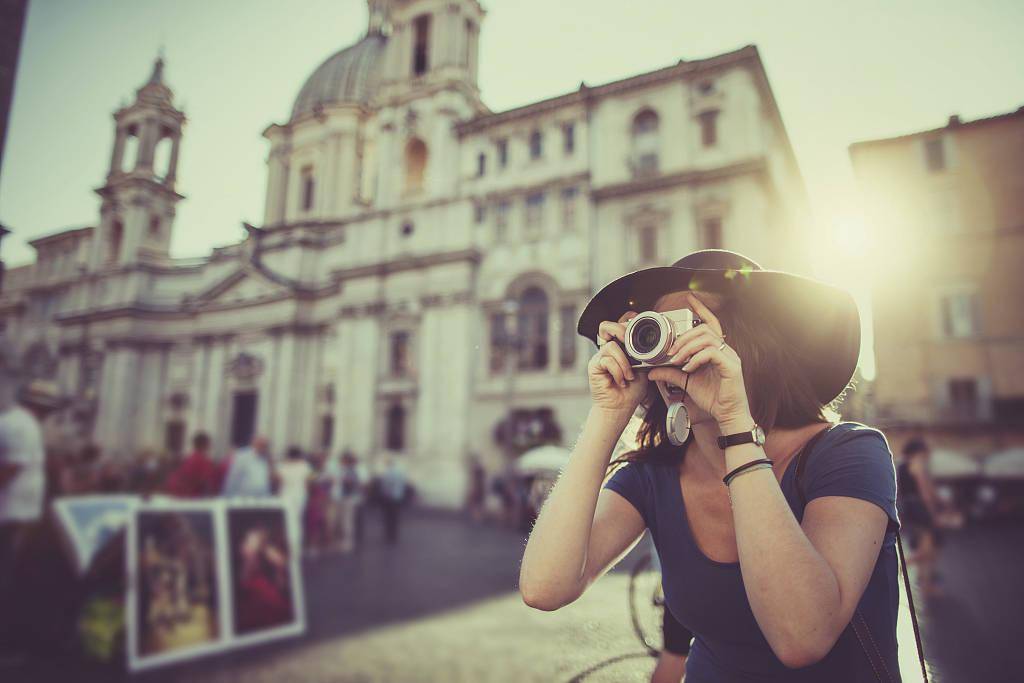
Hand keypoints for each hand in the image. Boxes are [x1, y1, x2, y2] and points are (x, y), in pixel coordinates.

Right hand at [587, 311, 648, 414]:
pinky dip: (618, 371)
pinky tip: (621, 381)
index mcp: (620, 348)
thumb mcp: (643, 368)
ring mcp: (600, 357)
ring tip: (629, 375)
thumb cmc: (631, 390)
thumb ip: (643, 354)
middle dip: (620, 330)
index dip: (625, 321)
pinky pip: (607, 360)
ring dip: (624, 362)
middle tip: (629, 343)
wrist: (621, 407)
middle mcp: (608, 350)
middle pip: (606, 326)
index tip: (636, 322)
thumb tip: (652, 343)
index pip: (618, 326)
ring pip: (611, 346)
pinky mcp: (594, 365)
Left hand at [647, 293, 751, 426]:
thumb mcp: (687, 382)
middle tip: (671, 352)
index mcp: (717, 350)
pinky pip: (712, 353)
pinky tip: (689, 369)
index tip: (691, 299)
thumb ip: (671, 373)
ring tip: (677, 361)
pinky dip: (696, 359)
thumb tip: (652, 371)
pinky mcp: (732, 367)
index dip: (702, 310)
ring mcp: (731, 357)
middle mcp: (726, 350)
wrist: (727, 415)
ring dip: (687, 348)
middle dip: (684, 338)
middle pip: (704, 329)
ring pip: (707, 339)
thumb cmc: (713, 398)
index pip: (711, 324)